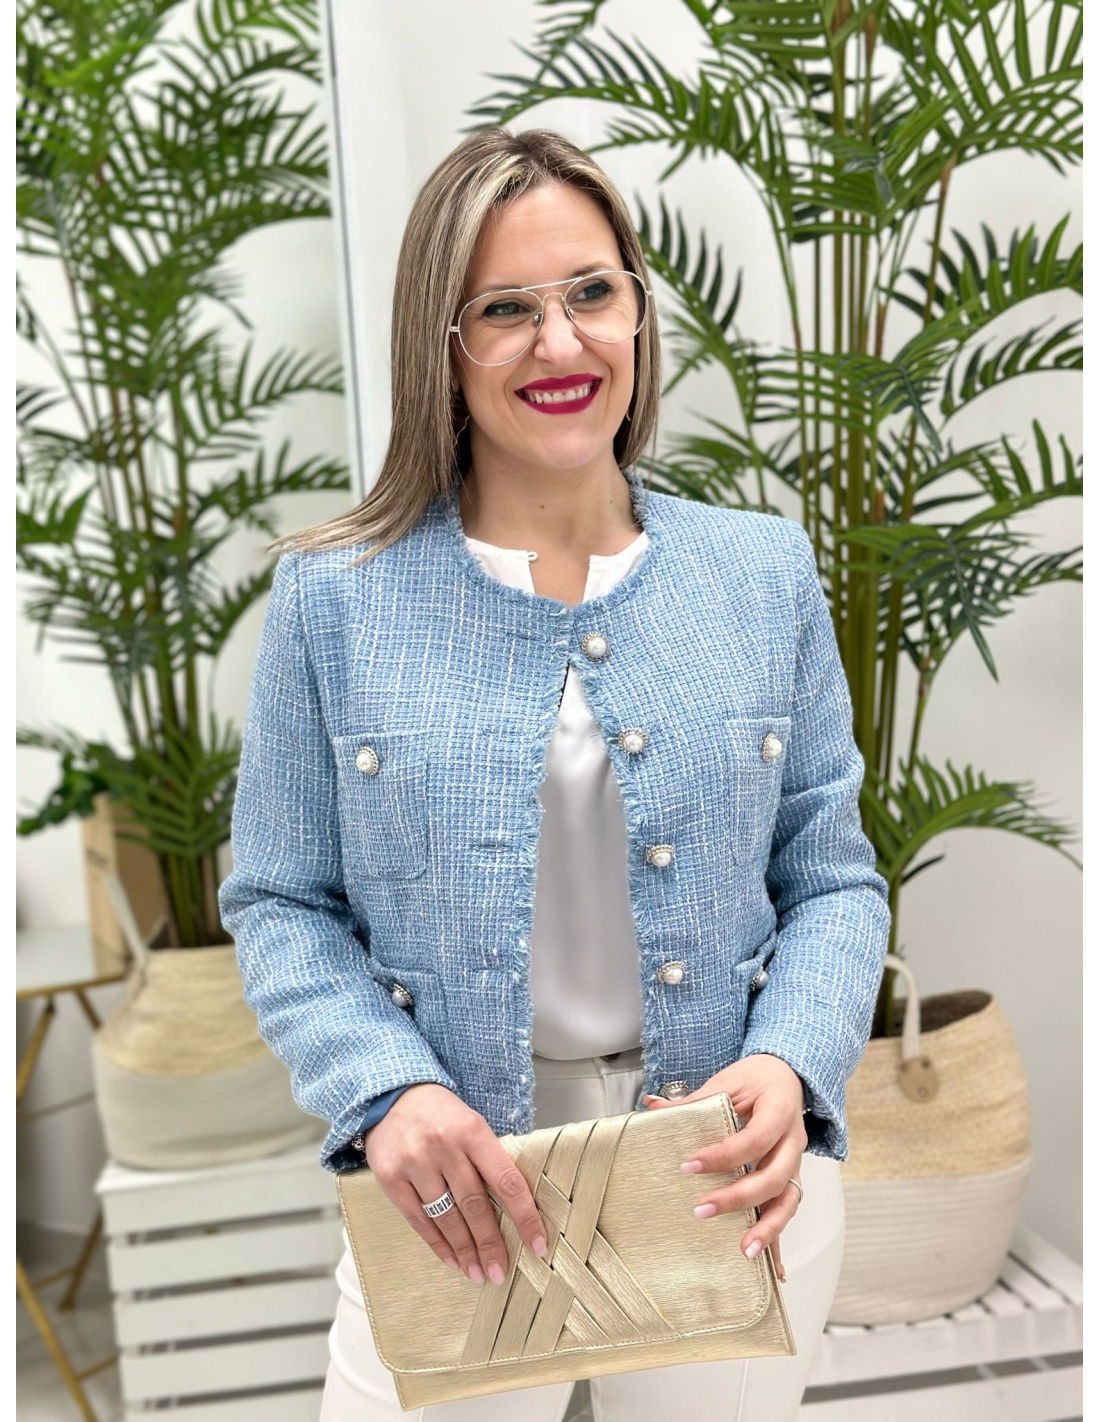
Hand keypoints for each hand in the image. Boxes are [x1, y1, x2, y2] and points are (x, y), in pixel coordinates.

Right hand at [363, 1083, 546, 1284]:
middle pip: (474, 1205)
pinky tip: (451, 1258)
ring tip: (477, 1273)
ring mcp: (415, 1163)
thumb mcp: (472, 1124)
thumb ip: (490, 1159)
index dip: (524, 1216)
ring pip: (446, 1217)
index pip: (506, 1180)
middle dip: (490, 1244)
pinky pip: (418, 1220)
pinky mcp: (390, 1177)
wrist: (393, 1096)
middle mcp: (444, 1146)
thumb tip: (517, 1209)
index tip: (537, 1244)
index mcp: (472, 1131)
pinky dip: (437, 1243)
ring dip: (465, 1250)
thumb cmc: (442, 1115)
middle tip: (500, 1272)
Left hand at [643, 1054, 807, 1281]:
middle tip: (702, 1209)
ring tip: (743, 1251)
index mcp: (780, 1110)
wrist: (785, 1076)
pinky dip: (779, 1239)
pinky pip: (787, 1211)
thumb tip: (651, 1106)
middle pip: (775, 1177)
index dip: (723, 1155)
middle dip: (739, 1198)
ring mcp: (795, 1163)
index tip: (689, 1165)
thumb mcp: (727, 1081)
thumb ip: (694, 1100)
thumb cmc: (756, 1079)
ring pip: (789, 1201)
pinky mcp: (791, 1179)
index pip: (755, 1139)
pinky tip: (773, 1270)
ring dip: (768, 1229)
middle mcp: (793, 1141)